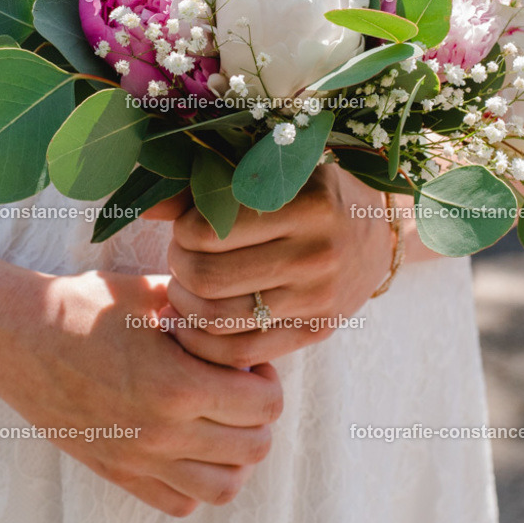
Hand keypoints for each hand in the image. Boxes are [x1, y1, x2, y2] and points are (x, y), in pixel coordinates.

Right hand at [0, 269, 282, 516]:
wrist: (14, 337)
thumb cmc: (81, 307)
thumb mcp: (148, 293)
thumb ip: (202, 309)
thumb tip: (241, 318)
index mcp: (177, 385)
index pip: (265, 404)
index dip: (267, 377)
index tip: (248, 360)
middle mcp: (163, 433)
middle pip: (254, 449)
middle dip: (259, 415)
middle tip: (239, 387)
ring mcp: (138, 460)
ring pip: (223, 488)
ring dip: (234, 456)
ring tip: (219, 421)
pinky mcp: (116, 472)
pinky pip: (178, 503)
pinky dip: (195, 482)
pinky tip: (186, 444)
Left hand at [166, 163, 393, 367]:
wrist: (377, 225)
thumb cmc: (308, 188)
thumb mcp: (269, 172)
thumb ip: (207, 187)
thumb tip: (146, 209)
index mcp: (306, 202)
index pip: (210, 230)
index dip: (183, 231)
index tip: (189, 226)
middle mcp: (317, 252)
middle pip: (209, 278)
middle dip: (179, 268)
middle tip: (182, 257)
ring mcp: (319, 297)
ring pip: (219, 319)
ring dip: (185, 305)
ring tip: (185, 287)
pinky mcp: (317, 330)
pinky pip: (241, 351)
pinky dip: (203, 341)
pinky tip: (193, 321)